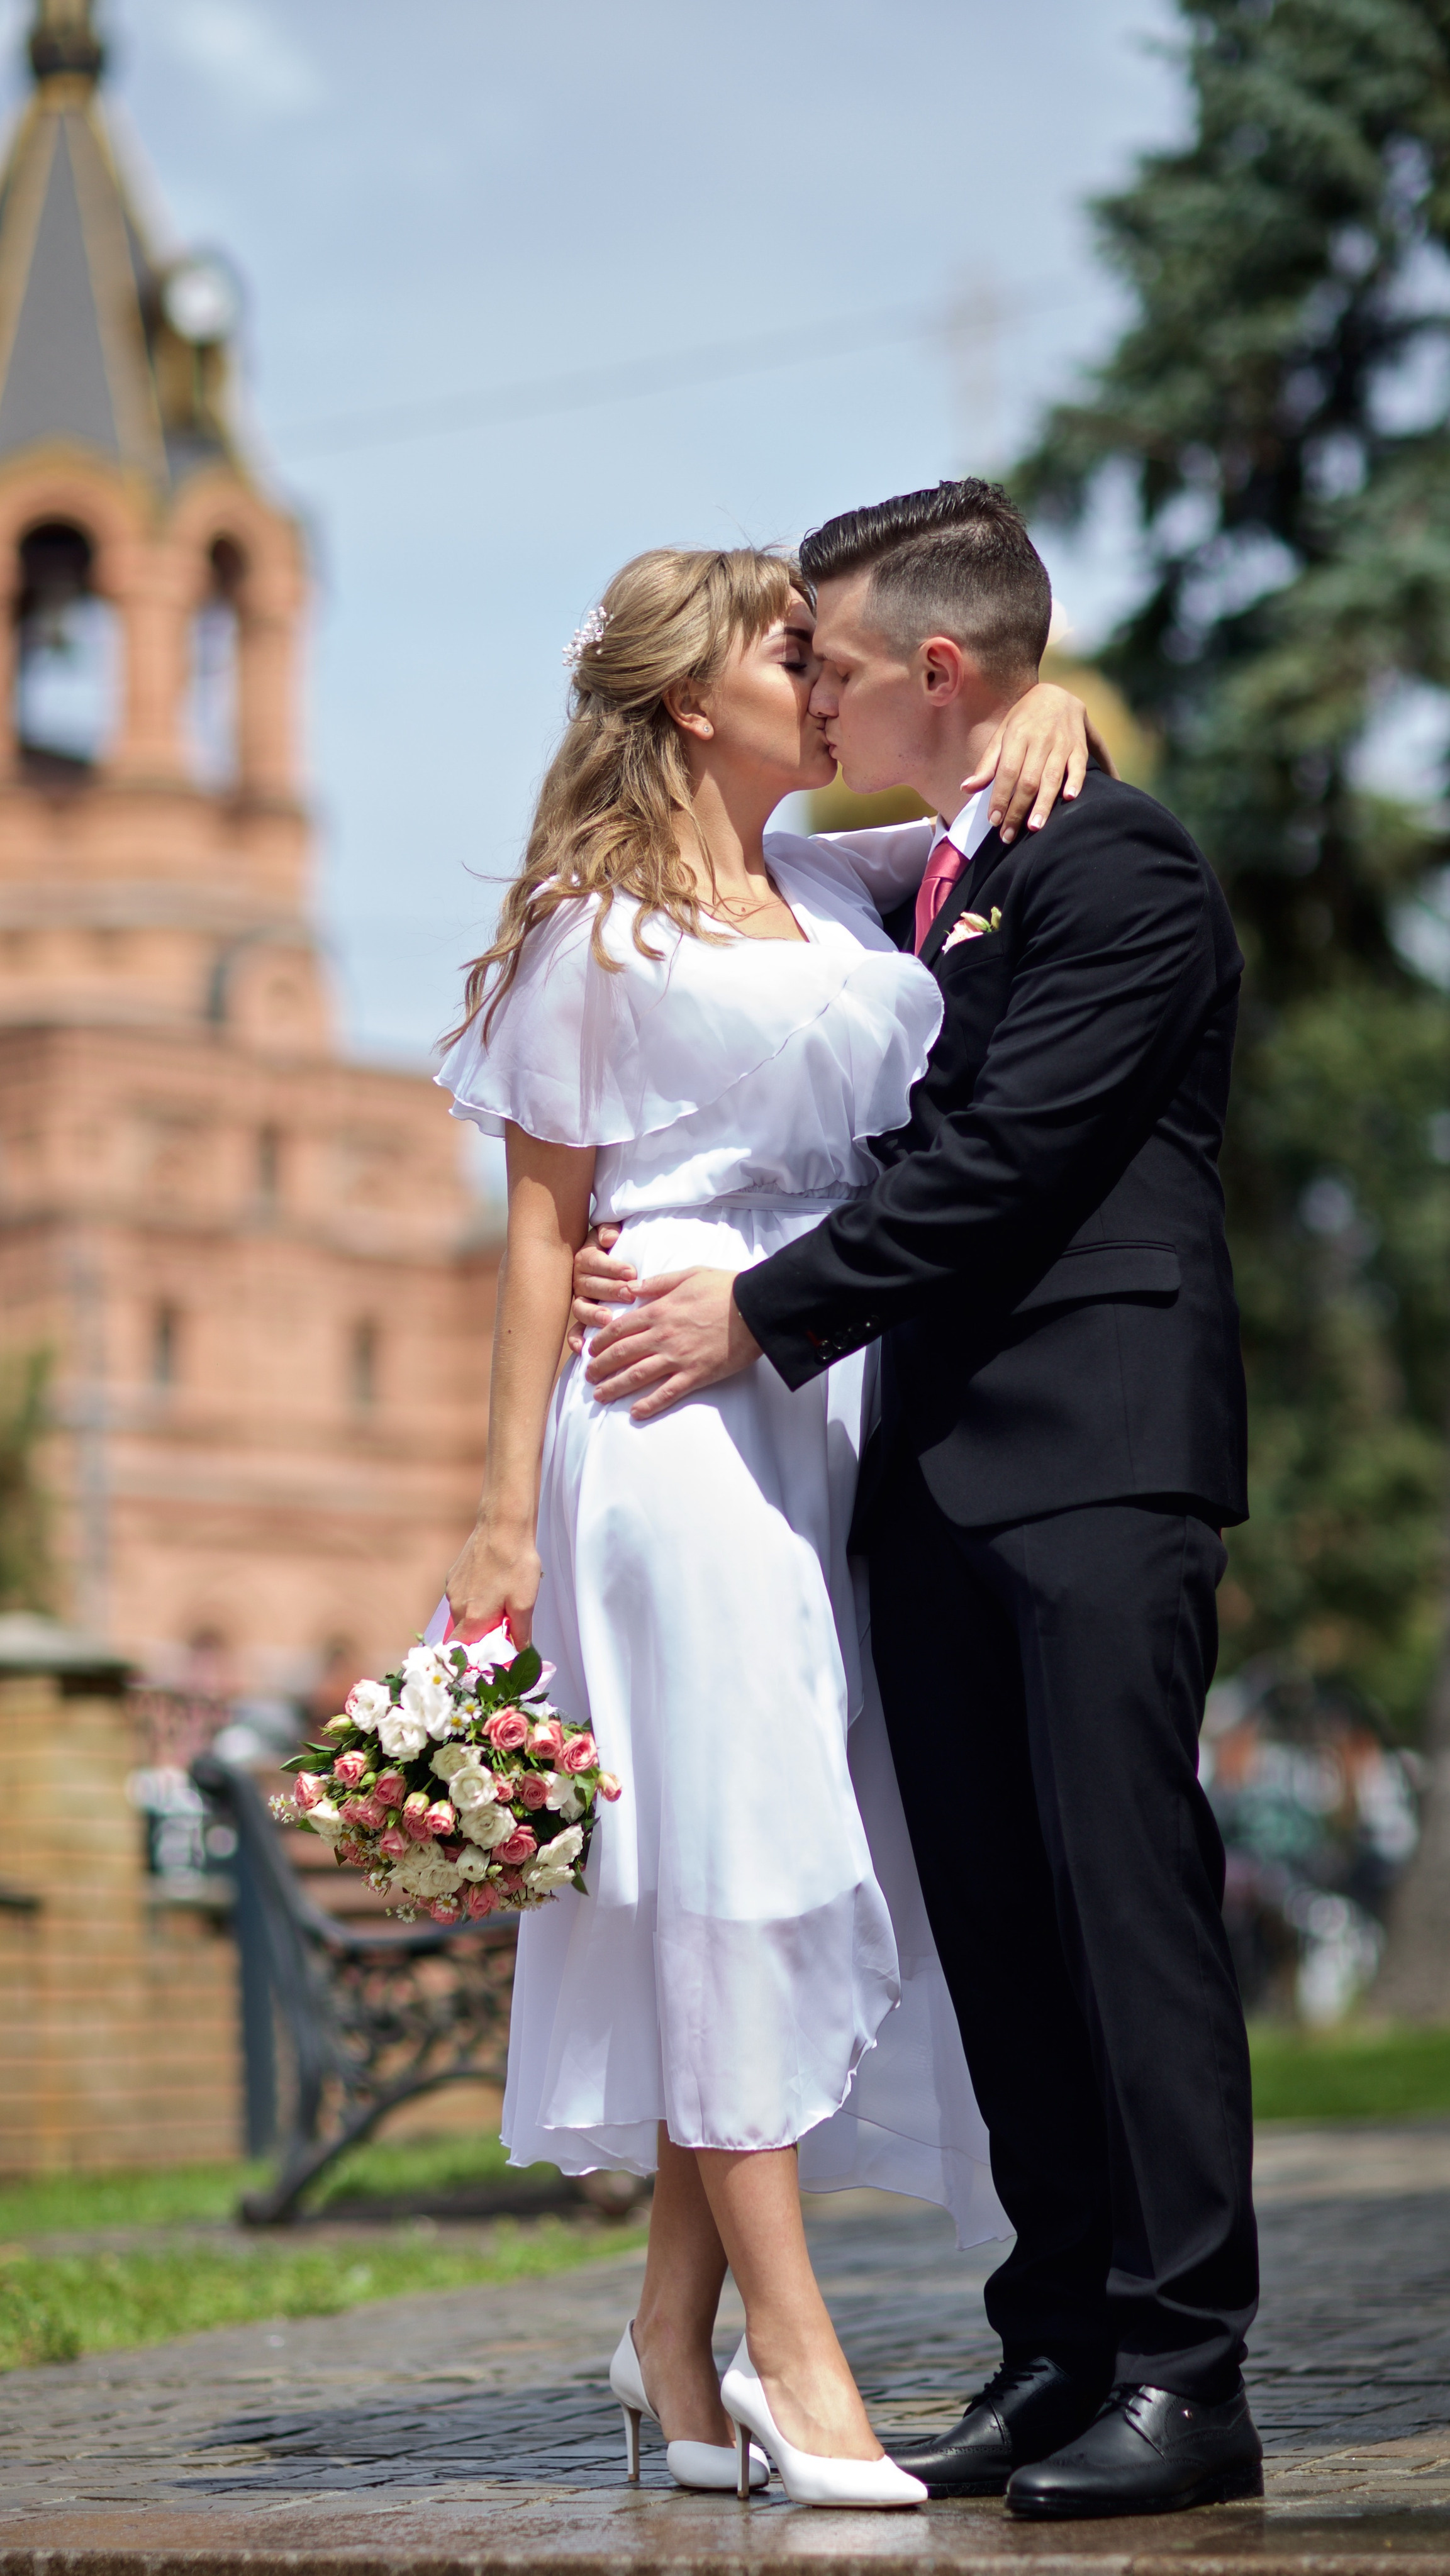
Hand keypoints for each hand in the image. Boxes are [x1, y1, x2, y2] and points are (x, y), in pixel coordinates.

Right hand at [444, 1512, 540, 1646]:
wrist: (503, 1526)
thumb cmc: (515, 1564)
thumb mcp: (525, 1604)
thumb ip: (520, 1634)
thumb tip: (520, 1653)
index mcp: (472, 1618)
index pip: (461, 1651)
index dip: (473, 1657)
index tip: (489, 1654)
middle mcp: (456, 1605)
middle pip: (465, 1631)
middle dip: (483, 1631)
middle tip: (506, 1621)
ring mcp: (453, 1588)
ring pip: (465, 1611)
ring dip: (481, 1612)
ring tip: (503, 1596)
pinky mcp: (454, 1574)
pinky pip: (464, 1594)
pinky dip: (476, 1595)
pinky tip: (494, 1582)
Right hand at [567, 1222, 636, 1356]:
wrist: (613, 1257)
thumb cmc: (616, 1246)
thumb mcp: (610, 1232)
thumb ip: (608, 1231)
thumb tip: (609, 1238)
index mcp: (585, 1258)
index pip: (593, 1261)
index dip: (610, 1267)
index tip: (631, 1272)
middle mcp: (579, 1280)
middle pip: (589, 1285)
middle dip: (609, 1290)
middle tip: (628, 1293)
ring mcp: (580, 1300)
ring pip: (580, 1308)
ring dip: (592, 1314)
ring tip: (608, 1319)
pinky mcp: (583, 1318)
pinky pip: (574, 1330)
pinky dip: (576, 1339)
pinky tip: (582, 1348)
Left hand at [584, 1267, 760, 1419]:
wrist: (756, 1307)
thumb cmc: (725, 1288)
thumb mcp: (689, 1274)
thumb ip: (657, 1283)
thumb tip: (631, 1287)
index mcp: (659, 1311)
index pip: (619, 1329)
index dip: (600, 1341)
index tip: (589, 1350)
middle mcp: (662, 1336)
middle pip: (621, 1354)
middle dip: (600, 1366)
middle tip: (588, 1376)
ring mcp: (678, 1358)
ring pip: (637, 1376)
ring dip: (614, 1387)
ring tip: (600, 1396)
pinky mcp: (696, 1375)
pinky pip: (666, 1393)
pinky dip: (649, 1405)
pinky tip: (636, 1412)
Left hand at [961, 683, 1117, 845]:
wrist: (1057, 694)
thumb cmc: (1023, 720)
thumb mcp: (1002, 734)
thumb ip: (987, 763)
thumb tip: (966, 788)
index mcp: (1017, 736)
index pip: (1007, 772)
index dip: (1000, 797)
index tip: (994, 821)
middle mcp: (1040, 740)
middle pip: (1028, 780)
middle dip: (1017, 809)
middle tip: (1009, 835)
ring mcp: (1061, 743)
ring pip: (1052, 777)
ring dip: (1044, 803)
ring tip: (1035, 827)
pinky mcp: (1079, 746)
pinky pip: (1079, 765)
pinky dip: (1075, 781)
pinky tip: (1069, 798)